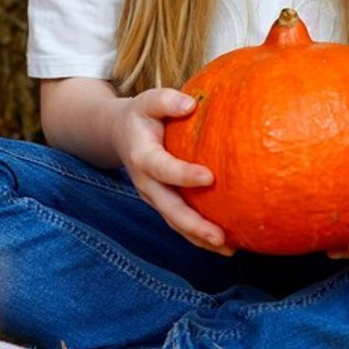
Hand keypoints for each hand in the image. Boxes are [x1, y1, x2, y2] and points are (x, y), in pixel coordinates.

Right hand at [110, 87, 233, 255]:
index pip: (163, 169)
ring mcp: (154, 197)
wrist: (120, 134)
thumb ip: (166, 100)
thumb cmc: (142, 115)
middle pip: (169, 209)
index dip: (184, 175)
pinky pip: (180, 223)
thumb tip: (189, 104)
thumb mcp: (148, 100)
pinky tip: (226, 243)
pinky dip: (199, 236)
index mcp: (143, 157)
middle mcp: (146, 183)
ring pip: (175, 223)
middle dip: (194, 225)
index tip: (209, 178)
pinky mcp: (163, 203)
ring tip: (228, 248)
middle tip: (220, 236)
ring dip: (199, 238)